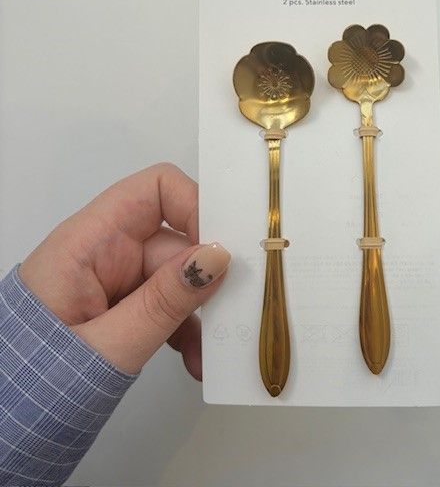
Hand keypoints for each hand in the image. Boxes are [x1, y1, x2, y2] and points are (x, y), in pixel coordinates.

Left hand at [18, 163, 229, 379]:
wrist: (1, 432)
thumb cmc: (30, 388)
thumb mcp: (106, 346)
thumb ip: (163, 302)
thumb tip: (217, 257)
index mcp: (90, 242)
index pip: (155, 189)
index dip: (196, 207)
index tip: (224, 250)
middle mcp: (106, 252)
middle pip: (177, 241)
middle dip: (208, 279)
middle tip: (234, 314)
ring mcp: (115, 280)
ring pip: (178, 277)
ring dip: (198, 315)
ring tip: (207, 354)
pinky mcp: (122, 305)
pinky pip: (166, 304)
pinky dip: (184, 330)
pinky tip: (193, 360)